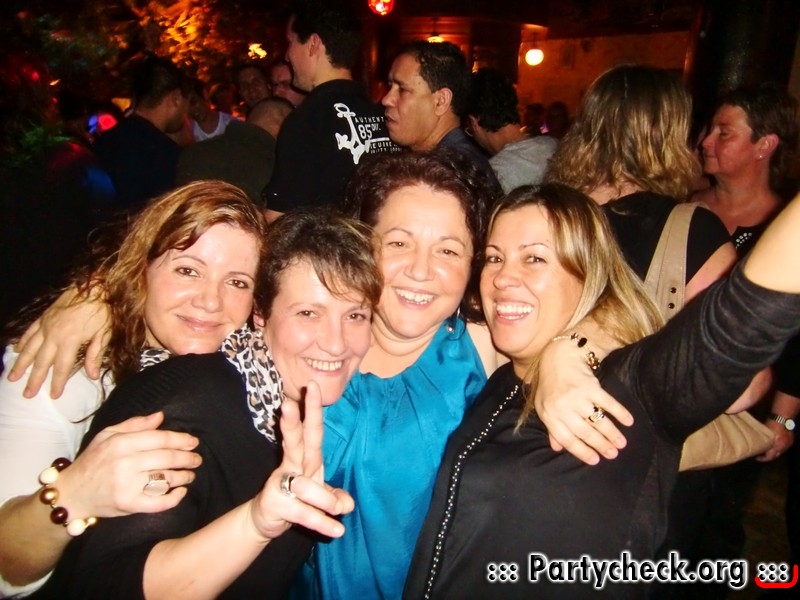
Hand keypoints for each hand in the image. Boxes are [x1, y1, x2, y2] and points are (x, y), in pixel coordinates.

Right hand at [8, 286, 109, 398]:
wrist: (95, 285)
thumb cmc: (103, 310)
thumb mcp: (105, 333)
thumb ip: (96, 355)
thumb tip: (92, 376)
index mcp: (71, 341)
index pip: (63, 367)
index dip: (58, 382)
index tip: (54, 395)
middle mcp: (54, 334)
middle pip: (42, 361)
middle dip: (34, 379)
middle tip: (27, 395)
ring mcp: (47, 325)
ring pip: (30, 348)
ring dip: (21, 364)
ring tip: (12, 378)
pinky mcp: (44, 316)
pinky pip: (29, 332)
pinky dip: (22, 342)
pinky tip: (16, 350)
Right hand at [56, 412, 200, 518]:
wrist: (71, 494)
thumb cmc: (92, 461)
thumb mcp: (107, 435)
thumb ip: (135, 425)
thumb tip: (160, 416)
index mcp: (121, 443)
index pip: (160, 439)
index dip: (181, 440)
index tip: (194, 442)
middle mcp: (125, 463)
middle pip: (167, 458)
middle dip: (187, 458)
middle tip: (197, 459)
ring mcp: (127, 485)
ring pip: (166, 479)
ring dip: (184, 477)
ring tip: (190, 474)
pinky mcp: (128, 504)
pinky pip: (159, 502)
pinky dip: (174, 498)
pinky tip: (181, 492)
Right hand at [249, 381, 353, 541]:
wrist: (266, 520)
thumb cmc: (296, 498)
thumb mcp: (320, 495)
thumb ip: (333, 495)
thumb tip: (348, 503)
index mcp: (305, 457)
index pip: (310, 429)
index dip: (311, 409)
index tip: (312, 386)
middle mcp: (291, 464)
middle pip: (295, 440)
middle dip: (293, 421)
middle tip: (287, 403)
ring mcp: (281, 482)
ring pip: (306, 486)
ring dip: (324, 499)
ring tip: (340, 510)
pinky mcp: (276, 502)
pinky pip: (304, 513)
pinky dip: (322, 523)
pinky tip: (336, 530)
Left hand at [535, 332, 632, 465]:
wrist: (558, 357)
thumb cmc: (550, 384)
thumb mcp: (544, 406)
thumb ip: (551, 427)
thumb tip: (557, 448)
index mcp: (549, 415)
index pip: (567, 439)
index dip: (582, 451)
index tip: (595, 461)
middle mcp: (562, 407)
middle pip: (584, 432)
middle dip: (601, 445)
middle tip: (613, 454)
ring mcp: (577, 397)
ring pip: (597, 420)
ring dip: (612, 434)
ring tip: (621, 443)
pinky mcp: (590, 386)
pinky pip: (608, 403)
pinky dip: (620, 413)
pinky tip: (628, 421)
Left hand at [756, 419, 792, 461]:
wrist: (782, 418)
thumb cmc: (772, 425)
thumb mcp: (765, 433)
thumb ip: (762, 440)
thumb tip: (754, 444)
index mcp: (777, 446)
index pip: (770, 457)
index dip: (763, 459)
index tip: (757, 458)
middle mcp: (784, 447)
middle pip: (776, 455)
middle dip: (769, 456)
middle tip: (761, 455)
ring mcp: (788, 444)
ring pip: (780, 451)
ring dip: (774, 451)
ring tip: (766, 450)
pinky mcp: (790, 440)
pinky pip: (784, 446)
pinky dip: (778, 447)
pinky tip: (774, 444)